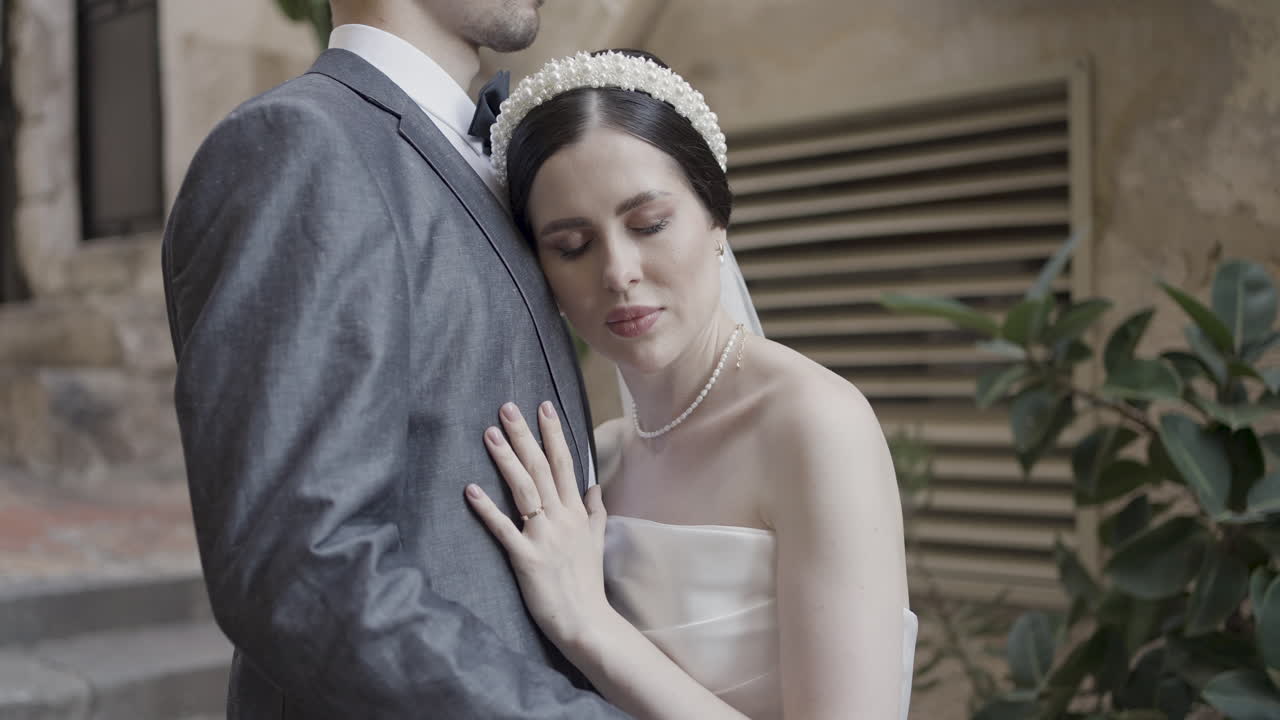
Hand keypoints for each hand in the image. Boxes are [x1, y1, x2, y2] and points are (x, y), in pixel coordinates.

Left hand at [465, 401, 612, 649]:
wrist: (586, 621)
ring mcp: (544, 536)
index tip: (543, 407)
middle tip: (507, 408)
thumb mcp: (597, 542)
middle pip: (542, 468)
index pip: (565, 464)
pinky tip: (471, 489)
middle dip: (525, 436)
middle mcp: (562, 518)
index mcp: (577, 513)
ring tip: (490, 434)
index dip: (553, 434)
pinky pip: (503, 528)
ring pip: (524, 489)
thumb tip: (594, 486)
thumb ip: (595, 512)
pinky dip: (487, 508)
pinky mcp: (526, 557)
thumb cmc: (588, 583)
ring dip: (506, 460)